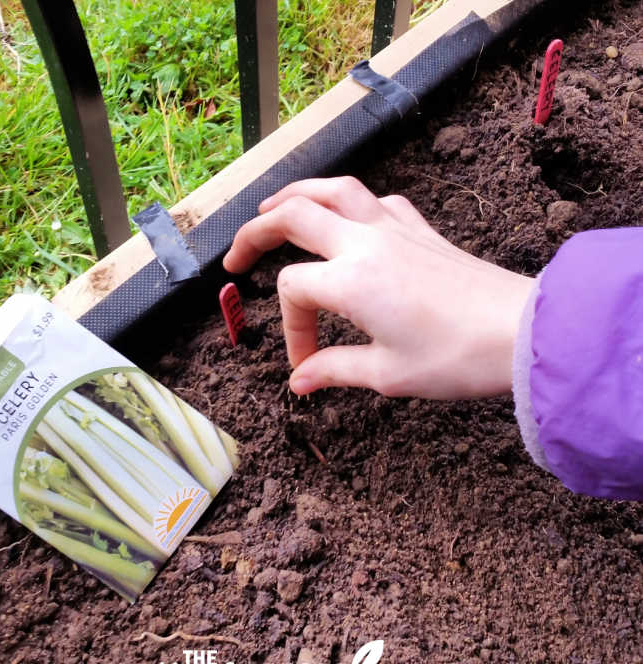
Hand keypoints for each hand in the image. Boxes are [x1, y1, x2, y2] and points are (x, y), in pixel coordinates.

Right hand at [223, 177, 533, 397]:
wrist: (520, 332)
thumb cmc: (456, 356)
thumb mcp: (387, 373)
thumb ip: (334, 370)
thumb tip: (299, 382)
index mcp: (349, 281)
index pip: (292, 290)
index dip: (290, 329)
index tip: (306, 363)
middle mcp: (365, 244)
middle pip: (292, 216)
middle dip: (254, 232)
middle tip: (234, 256)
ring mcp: (394, 230)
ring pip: (334, 189)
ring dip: (296, 193)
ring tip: (273, 206)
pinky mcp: (420, 230)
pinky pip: (376, 200)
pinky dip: (351, 201)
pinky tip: (349, 216)